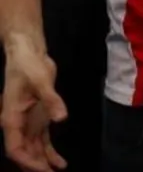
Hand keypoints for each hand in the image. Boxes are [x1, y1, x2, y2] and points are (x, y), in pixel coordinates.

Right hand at [1, 44, 67, 171]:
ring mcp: (27, 121)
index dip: (27, 161)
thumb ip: (51, 100)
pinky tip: (59, 162)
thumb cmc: (29, 66)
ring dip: (43, 162)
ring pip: (33, 148)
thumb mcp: (41, 80)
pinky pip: (42, 140)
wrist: (28, 53)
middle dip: (36, 166)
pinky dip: (49, 151)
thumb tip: (60, 118)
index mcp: (11, 118)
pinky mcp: (38, 117)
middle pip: (24, 152)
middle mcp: (17, 124)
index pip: (15, 148)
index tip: (43, 169)